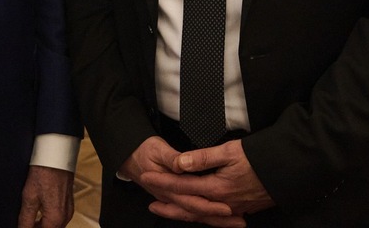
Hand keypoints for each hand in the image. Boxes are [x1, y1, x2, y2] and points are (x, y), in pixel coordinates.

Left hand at [18, 165, 73, 227]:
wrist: (56, 154)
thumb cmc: (44, 172)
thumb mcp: (29, 197)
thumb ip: (25, 219)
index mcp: (56, 218)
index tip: (21, 226)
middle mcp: (65, 216)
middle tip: (23, 223)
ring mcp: (68, 209)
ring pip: (54, 226)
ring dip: (41, 225)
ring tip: (27, 219)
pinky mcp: (68, 202)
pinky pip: (58, 217)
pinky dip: (48, 218)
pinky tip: (38, 211)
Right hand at [122, 136, 242, 226]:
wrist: (128, 156)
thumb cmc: (143, 151)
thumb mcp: (157, 149)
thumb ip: (172, 158)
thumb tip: (182, 164)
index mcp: (168, 187)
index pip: (192, 200)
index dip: (210, 205)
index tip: (228, 208)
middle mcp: (171, 197)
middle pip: (197, 212)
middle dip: (218, 218)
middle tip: (240, 221)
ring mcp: (172, 199)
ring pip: (195, 214)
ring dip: (214, 220)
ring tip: (235, 222)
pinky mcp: (174, 197)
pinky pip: (191, 210)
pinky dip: (205, 215)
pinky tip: (217, 217)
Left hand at [141, 139, 272, 222]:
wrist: (287, 170)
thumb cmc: (259, 157)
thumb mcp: (230, 151)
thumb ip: (202, 158)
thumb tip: (179, 164)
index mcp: (216, 187)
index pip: (182, 185)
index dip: (163, 181)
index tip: (147, 176)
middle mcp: (223, 202)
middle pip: (189, 207)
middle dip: (168, 205)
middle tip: (151, 203)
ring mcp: (233, 209)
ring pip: (202, 215)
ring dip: (183, 213)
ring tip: (168, 210)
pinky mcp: (242, 209)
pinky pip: (215, 217)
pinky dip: (202, 216)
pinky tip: (197, 214)